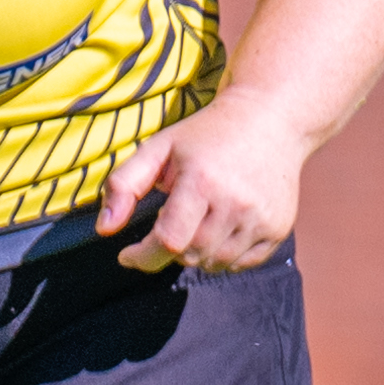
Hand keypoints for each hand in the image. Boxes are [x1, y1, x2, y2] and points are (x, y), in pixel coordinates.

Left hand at [93, 94, 312, 274]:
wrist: (270, 121)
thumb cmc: (205, 135)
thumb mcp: (157, 148)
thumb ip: (123, 185)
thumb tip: (104, 229)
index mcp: (202, 182)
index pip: (169, 242)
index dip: (143, 257)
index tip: (127, 256)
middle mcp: (236, 203)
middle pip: (190, 255)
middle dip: (169, 249)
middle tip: (171, 220)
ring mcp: (262, 218)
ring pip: (215, 263)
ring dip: (196, 253)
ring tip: (196, 220)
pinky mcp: (279, 228)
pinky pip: (242, 263)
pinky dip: (223, 255)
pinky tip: (220, 227)